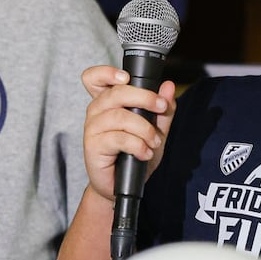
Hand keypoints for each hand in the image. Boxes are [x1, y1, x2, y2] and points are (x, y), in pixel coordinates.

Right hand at [81, 65, 175, 202]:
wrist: (122, 186)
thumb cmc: (133, 156)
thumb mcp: (155, 131)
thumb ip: (162, 111)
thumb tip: (168, 87)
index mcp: (107, 103)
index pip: (94, 78)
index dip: (106, 73)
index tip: (125, 78)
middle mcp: (96, 112)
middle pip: (115, 92)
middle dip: (144, 97)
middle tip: (161, 107)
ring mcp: (92, 129)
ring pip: (120, 116)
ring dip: (144, 129)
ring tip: (153, 142)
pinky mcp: (93, 146)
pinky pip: (118, 138)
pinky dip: (137, 145)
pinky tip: (144, 153)